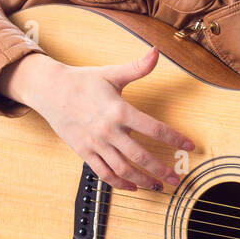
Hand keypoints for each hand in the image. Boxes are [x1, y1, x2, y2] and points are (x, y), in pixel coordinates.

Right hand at [28, 47, 195, 191]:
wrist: (49, 90)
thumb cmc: (83, 81)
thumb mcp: (112, 73)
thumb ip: (138, 67)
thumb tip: (156, 52)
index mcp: (119, 110)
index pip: (154, 128)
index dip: (175, 139)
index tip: (189, 147)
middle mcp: (109, 130)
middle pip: (140, 156)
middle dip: (161, 170)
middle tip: (176, 179)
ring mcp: (96, 143)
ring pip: (123, 169)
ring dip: (142, 180)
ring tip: (157, 185)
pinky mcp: (84, 152)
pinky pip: (103, 173)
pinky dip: (119, 183)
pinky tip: (132, 186)